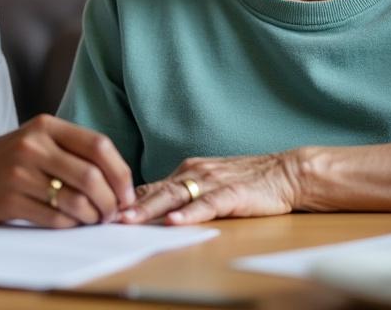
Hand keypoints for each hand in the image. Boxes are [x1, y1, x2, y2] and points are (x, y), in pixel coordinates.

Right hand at [0, 114, 134, 227]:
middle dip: (110, 201)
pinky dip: (71, 225)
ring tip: (93, 219)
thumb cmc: (14, 159)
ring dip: (93, 217)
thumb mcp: (41, 141)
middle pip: (91, 176)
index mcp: (46, 126)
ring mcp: (20, 173)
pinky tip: (71, 222)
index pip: (98, 146)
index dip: (121, 173)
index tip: (127, 194)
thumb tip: (121, 183)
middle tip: (113, 213)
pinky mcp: (11, 200)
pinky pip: (56, 218)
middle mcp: (33, 146)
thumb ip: (77, 152)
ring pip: (76, 201)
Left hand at [120, 152, 302, 225]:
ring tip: (129, 219)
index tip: (103, 208)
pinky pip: (207, 204)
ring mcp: (212, 181)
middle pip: (156, 190)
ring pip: (175, 195)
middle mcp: (194, 172)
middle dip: (130, 204)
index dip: (128, 198)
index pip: (151, 185)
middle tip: (105, 215)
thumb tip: (153, 206)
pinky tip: (174, 221)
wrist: (287, 172)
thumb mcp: (209, 182)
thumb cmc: (248, 180)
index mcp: (187, 170)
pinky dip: (190, 213)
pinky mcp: (232, 193)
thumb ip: (184, 192)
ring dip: (150, 208)